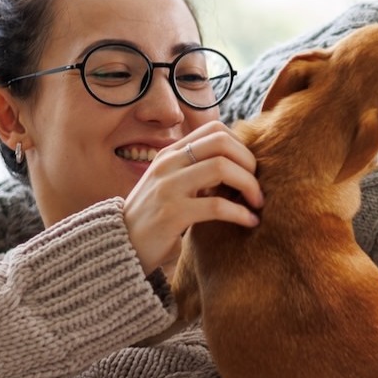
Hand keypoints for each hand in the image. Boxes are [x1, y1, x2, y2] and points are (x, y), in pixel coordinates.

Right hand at [123, 122, 263, 274]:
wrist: (119, 247)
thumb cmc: (154, 218)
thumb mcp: (171, 186)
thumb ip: (196, 172)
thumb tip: (239, 166)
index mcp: (170, 154)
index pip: (215, 130)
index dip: (241, 146)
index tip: (249, 170)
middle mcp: (168, 164)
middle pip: (222, 143)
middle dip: (250, 163)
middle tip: (258, 186)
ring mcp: (168, 187)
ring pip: (222, 168)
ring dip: (250, 185)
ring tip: (257, 204)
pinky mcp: (172, 214)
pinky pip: (217, 206)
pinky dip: (241, 213)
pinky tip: (250, 222)